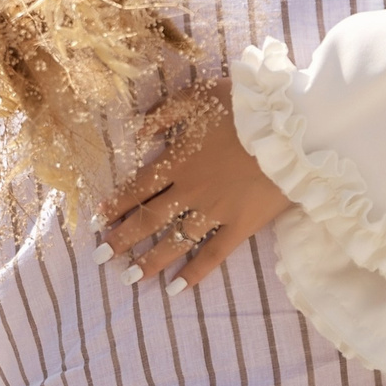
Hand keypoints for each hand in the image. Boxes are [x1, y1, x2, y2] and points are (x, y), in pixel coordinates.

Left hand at [98, 76, 292, 292]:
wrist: (288, 128)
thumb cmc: (242, 108)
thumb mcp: (195, 97)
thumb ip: (163, 113)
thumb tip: (138, 131)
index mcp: (177, 161)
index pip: (137, 188)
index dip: (116, 204)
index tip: (97, 221)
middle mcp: (190, 191)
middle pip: (149, 219)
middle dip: (122, 239)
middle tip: (100, 257)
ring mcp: (215, 212)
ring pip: (175, 241)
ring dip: (150, 260)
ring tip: (130, 278)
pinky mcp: (240, 226)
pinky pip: (213, 254)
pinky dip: (194, 272)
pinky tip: (176, 288)